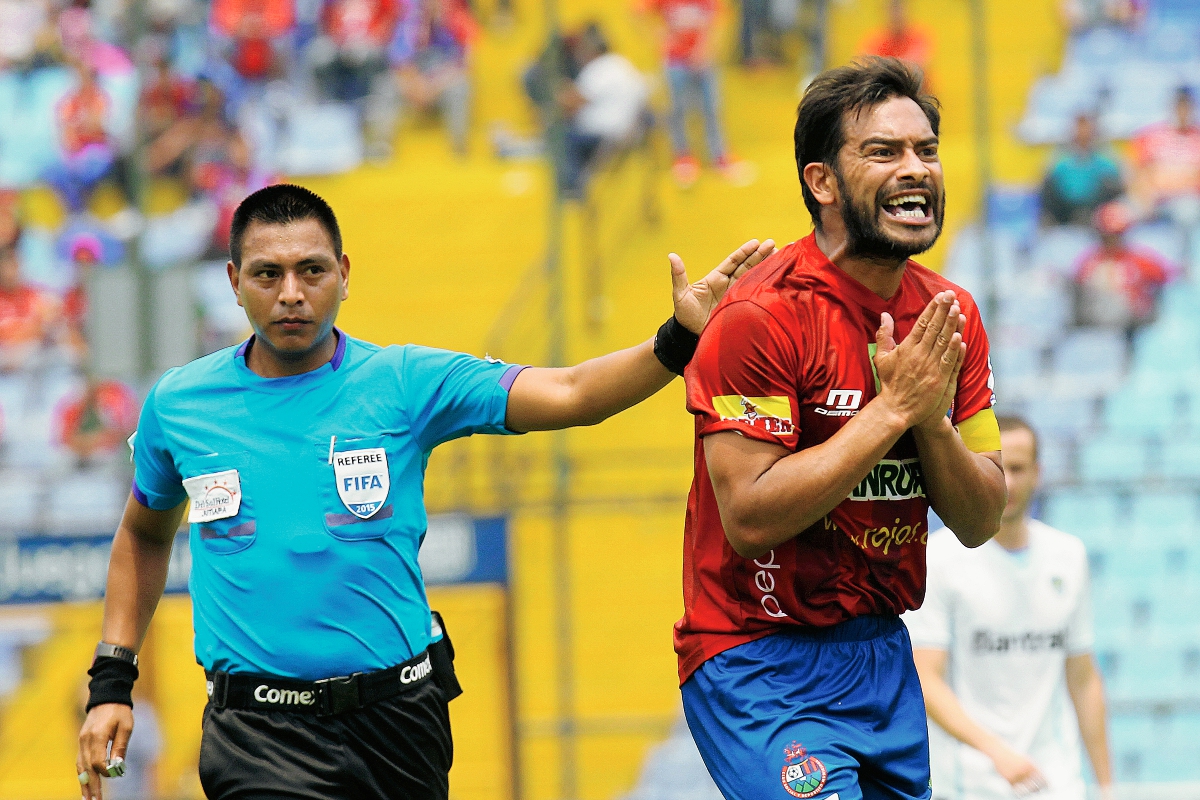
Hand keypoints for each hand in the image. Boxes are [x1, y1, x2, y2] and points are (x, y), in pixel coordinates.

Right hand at [77, 703, 133, 799]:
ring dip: (84, 783)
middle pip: (87, 768)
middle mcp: (86, 740)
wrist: (107, 696)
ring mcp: (81, 740)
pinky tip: (84, 783)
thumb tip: (117, 767)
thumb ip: (120, 747)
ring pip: (80, 766)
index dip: (106, 771)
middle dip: (91, 786)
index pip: (98, 762)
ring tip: (87, 798)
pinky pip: (79, 760)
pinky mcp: (81, 740)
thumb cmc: (120, 711)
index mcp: (97, 736)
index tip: (116, 774)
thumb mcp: (126, 727)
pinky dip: (81, 773)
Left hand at [670, 239, 775, 333]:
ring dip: (766, 267)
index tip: (756, 242)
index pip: (733, 262)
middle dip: (760, 255)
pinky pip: (754, 296)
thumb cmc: (684, 315)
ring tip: (780, 255)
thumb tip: (672, 256)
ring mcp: (735, 296)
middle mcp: (728, 285)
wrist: (690, 336)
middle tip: (774, 244)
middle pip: (747, 266)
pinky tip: (777, 279)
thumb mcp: (680, 294)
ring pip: (753, 278)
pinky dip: (765, 287)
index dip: (744, 252)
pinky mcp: (740, 308)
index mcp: (715, 279)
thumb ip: (679, 276)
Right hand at [872, 291, 964, 428]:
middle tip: (952, 295)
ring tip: (958, 309)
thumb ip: (884, 335)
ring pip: (942, 342)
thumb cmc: (888, 383)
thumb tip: (884, 315)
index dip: (932, 308)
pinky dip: (954, 349)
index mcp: (906, 348)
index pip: (922, 323)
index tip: (941, 296)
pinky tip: (959, 336)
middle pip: (934, 328)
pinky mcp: (938, 379)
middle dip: (944, 310)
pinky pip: (948, 361)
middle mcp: (918, 355)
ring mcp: (929, 367)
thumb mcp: (881, 357)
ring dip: (951, 325)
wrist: (895, 408)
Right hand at [988, 742, 1046, 794]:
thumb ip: (1035, 770)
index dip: (1047, 785)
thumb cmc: (1015, 756)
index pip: (1042, 780)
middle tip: (1038, 790)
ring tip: (1030, 791)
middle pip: (1035, 787)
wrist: (999, 751)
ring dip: (1029, 792)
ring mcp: (1016, 775)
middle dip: (1037, 789)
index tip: (1049, 788)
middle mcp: (1024, 771)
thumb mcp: (1027, 760)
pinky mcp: (1009, 779)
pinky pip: (1017, 790)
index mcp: (1031, 765)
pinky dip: (1020, 793)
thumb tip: (1046, 783)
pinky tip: (1021, 793)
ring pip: (1027, 790)